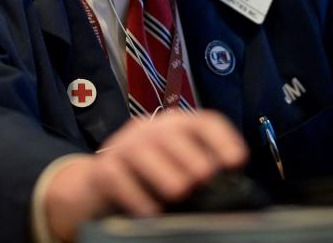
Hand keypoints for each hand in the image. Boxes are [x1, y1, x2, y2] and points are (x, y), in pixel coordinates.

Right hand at [43, 110, 247, 241]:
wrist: (95, 188)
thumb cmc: (145, 181)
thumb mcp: (174, 171)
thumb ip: (196, 171)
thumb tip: (229, 187)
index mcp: (173, 127)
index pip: (202, 121)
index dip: (222, 138)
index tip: (237, 161)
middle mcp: (148, 130)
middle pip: (171, 134)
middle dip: (191, 155)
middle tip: (205, 178)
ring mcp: (122, 147)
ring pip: (142, 151)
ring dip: (164, 172)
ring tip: (180, 192)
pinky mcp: (102, 169)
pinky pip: (118, 177)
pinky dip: (135, 195)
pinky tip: (150, 212)